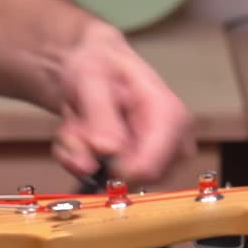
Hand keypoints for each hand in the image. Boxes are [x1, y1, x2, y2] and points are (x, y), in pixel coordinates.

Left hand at [50, 21, 194, 186]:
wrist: (94, 66)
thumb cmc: (100, 66)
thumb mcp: (92, 79)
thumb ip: (100, 115)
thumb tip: (107, 151)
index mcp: (169, 116)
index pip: (151, 167)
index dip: (114, 170)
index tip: (91, 151)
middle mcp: (170, 142)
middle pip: (131, 179)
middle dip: (93, 158)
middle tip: (77, 129)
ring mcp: (156, 158)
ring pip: (112, 181)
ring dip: (82, 156)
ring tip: (78, 125)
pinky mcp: (137, 168)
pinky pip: (100, 181)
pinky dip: (79, 160)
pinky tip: (78, 134)